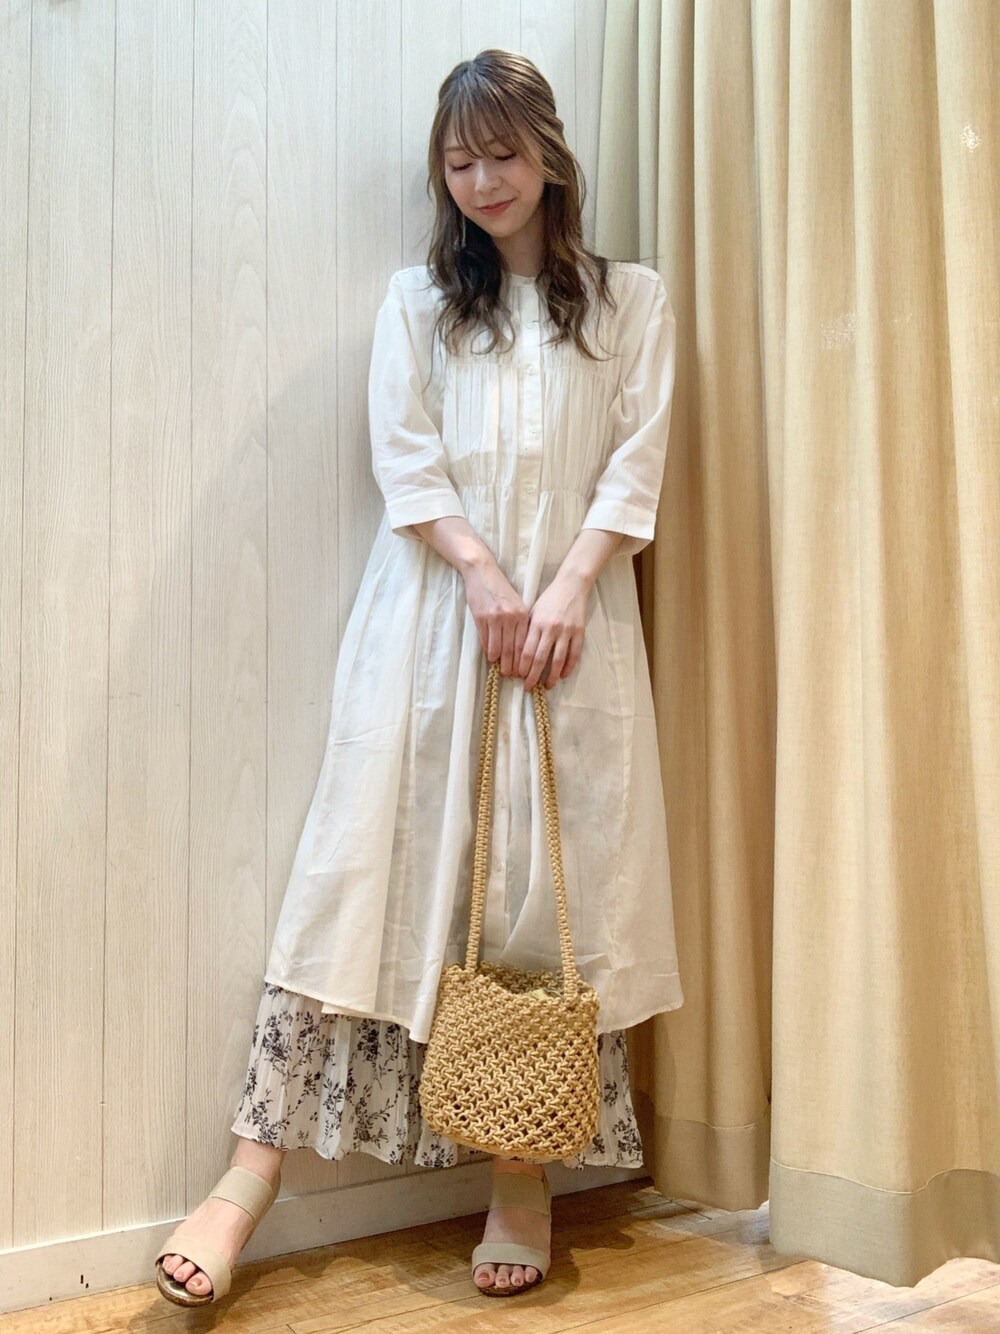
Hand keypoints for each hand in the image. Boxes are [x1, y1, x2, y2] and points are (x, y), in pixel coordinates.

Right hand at [462, 559, 531, 676]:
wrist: (482, 572)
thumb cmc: (500, 589)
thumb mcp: (515, 603)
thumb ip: (519, 622)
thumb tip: (521, 645)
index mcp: (522, 614)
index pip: (525, 643)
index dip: (525, 660)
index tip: (525, 670)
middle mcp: (511, 617)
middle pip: (513, 648)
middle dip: (513, 665)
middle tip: (512, 676)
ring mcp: (495, 618)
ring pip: (498, 647)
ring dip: (500, 661)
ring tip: (501, 670)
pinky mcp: (481, 618)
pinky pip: (485, 640)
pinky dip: (488, 651)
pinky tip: (491, 657)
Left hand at [518, 571, 589, 691]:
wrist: (572, 586)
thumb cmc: (549, 599)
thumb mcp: (533, 611)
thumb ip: (527, 630)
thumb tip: (517, 652)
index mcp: (537, 623)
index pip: (527, 650)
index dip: (522, 666)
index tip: (518, 676)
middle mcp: (551, 628)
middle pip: (540, 658)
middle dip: (532, 676)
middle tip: (528, 687)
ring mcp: (567, 631)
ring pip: (558, 660)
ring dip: (551, 676)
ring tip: (547, 686)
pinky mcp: (579, 632)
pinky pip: (574, 655)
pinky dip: (568, 667)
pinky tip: (563, 675)